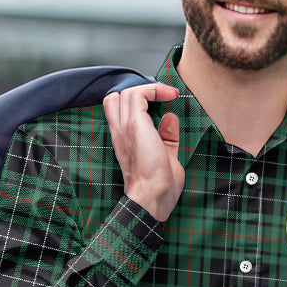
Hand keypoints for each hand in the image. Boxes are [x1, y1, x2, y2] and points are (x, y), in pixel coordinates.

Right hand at [104, 82, 182, 221]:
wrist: (152, 197)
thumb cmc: (159, 187)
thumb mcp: (166, 156)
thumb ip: (166, 137)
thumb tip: (170, 118)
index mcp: (123, 141)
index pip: (116, 109)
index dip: (136, 101)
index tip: (161, 102)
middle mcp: (119, 132)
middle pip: (116, 97)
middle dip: (139, 92)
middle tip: (161, 98)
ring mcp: (124, 128)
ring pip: (127, 92)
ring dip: (150, 89)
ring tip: (168, 94)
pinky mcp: (134, 125)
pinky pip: (138, 95)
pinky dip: (154, 90)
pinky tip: (169, 95)